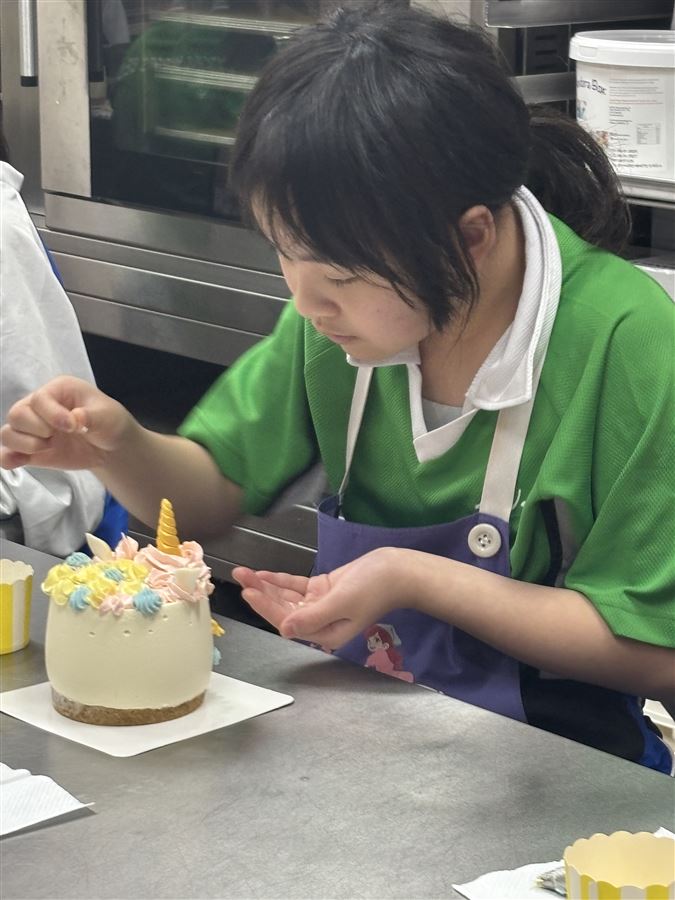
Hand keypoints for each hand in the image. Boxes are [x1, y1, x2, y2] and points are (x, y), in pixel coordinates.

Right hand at [0, 376, 133, 471]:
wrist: (110, 446)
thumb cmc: (109, 422)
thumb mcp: (108, 416)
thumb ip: (91, 417)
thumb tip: (76, 418)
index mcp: (57, 390)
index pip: (39, 399)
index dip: (51, 414)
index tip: (72, 427)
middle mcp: (39, 407)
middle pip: (17, 414)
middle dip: (36, 429)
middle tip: (57, 436)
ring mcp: (33, 429)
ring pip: (9, 433)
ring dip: (24, 444)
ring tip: (48, 447)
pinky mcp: (31, 450)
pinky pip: (8, 452)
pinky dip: (8, 458)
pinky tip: (17, 463)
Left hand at [232, 547, 415, 647]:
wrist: (398, 571)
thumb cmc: (374, 587)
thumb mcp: (342, 602)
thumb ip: (313, 616)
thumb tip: (284, 629)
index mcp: (325, 633)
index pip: (288, 621)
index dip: (266, 606)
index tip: (249, 591)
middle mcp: (320, 623)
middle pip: (283, 609)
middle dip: (261, 593)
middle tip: (240, 576)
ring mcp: (322, 605)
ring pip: (287, 597)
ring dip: (267, 586)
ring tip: (246, 573)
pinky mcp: (325, 590)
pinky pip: (298, 587)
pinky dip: (281, 581)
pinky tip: (264, 574)